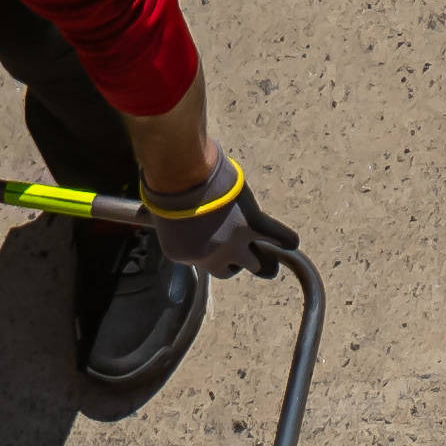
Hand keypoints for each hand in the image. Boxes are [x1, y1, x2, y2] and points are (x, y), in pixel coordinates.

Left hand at [145, 166, 294, 278]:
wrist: (182, 174)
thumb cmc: (166, 185)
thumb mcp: (158, 211)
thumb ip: (164, 222)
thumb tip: (155, 221)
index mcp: (184, 254)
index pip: (201, 262)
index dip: (207, 249)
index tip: (208, 235)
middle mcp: (211, 256)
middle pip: (229, 270)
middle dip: (234, 261)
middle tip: (238, 251)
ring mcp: (234, 242)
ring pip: (256, 264)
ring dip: (262, 262)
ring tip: (271, 263)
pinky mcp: (252, 224)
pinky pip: (276, 237)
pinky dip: (285, 240)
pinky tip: (290, 243)